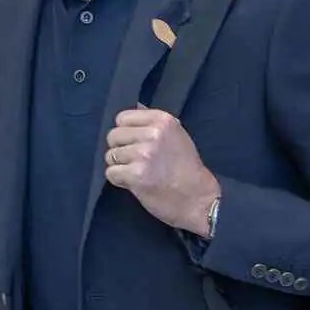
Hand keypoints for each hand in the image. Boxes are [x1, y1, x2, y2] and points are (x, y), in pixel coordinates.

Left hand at [104, 104, 220, 236]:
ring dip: (119, 166)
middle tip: (134, 160)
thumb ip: (153, 123)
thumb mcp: (176, 135)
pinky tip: (133, 182)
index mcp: (162, 120)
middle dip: (119, 149)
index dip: (124, 132)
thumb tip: (132, 110)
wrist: (198, 198)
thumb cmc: (187, 168)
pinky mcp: (136, 174)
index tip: (134, 143)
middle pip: (113, 135)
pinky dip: (119, 179)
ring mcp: (144, 154)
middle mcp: (153, 134)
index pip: (122, 118)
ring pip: (111, 155)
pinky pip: (111, 172)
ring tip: (136, 172)